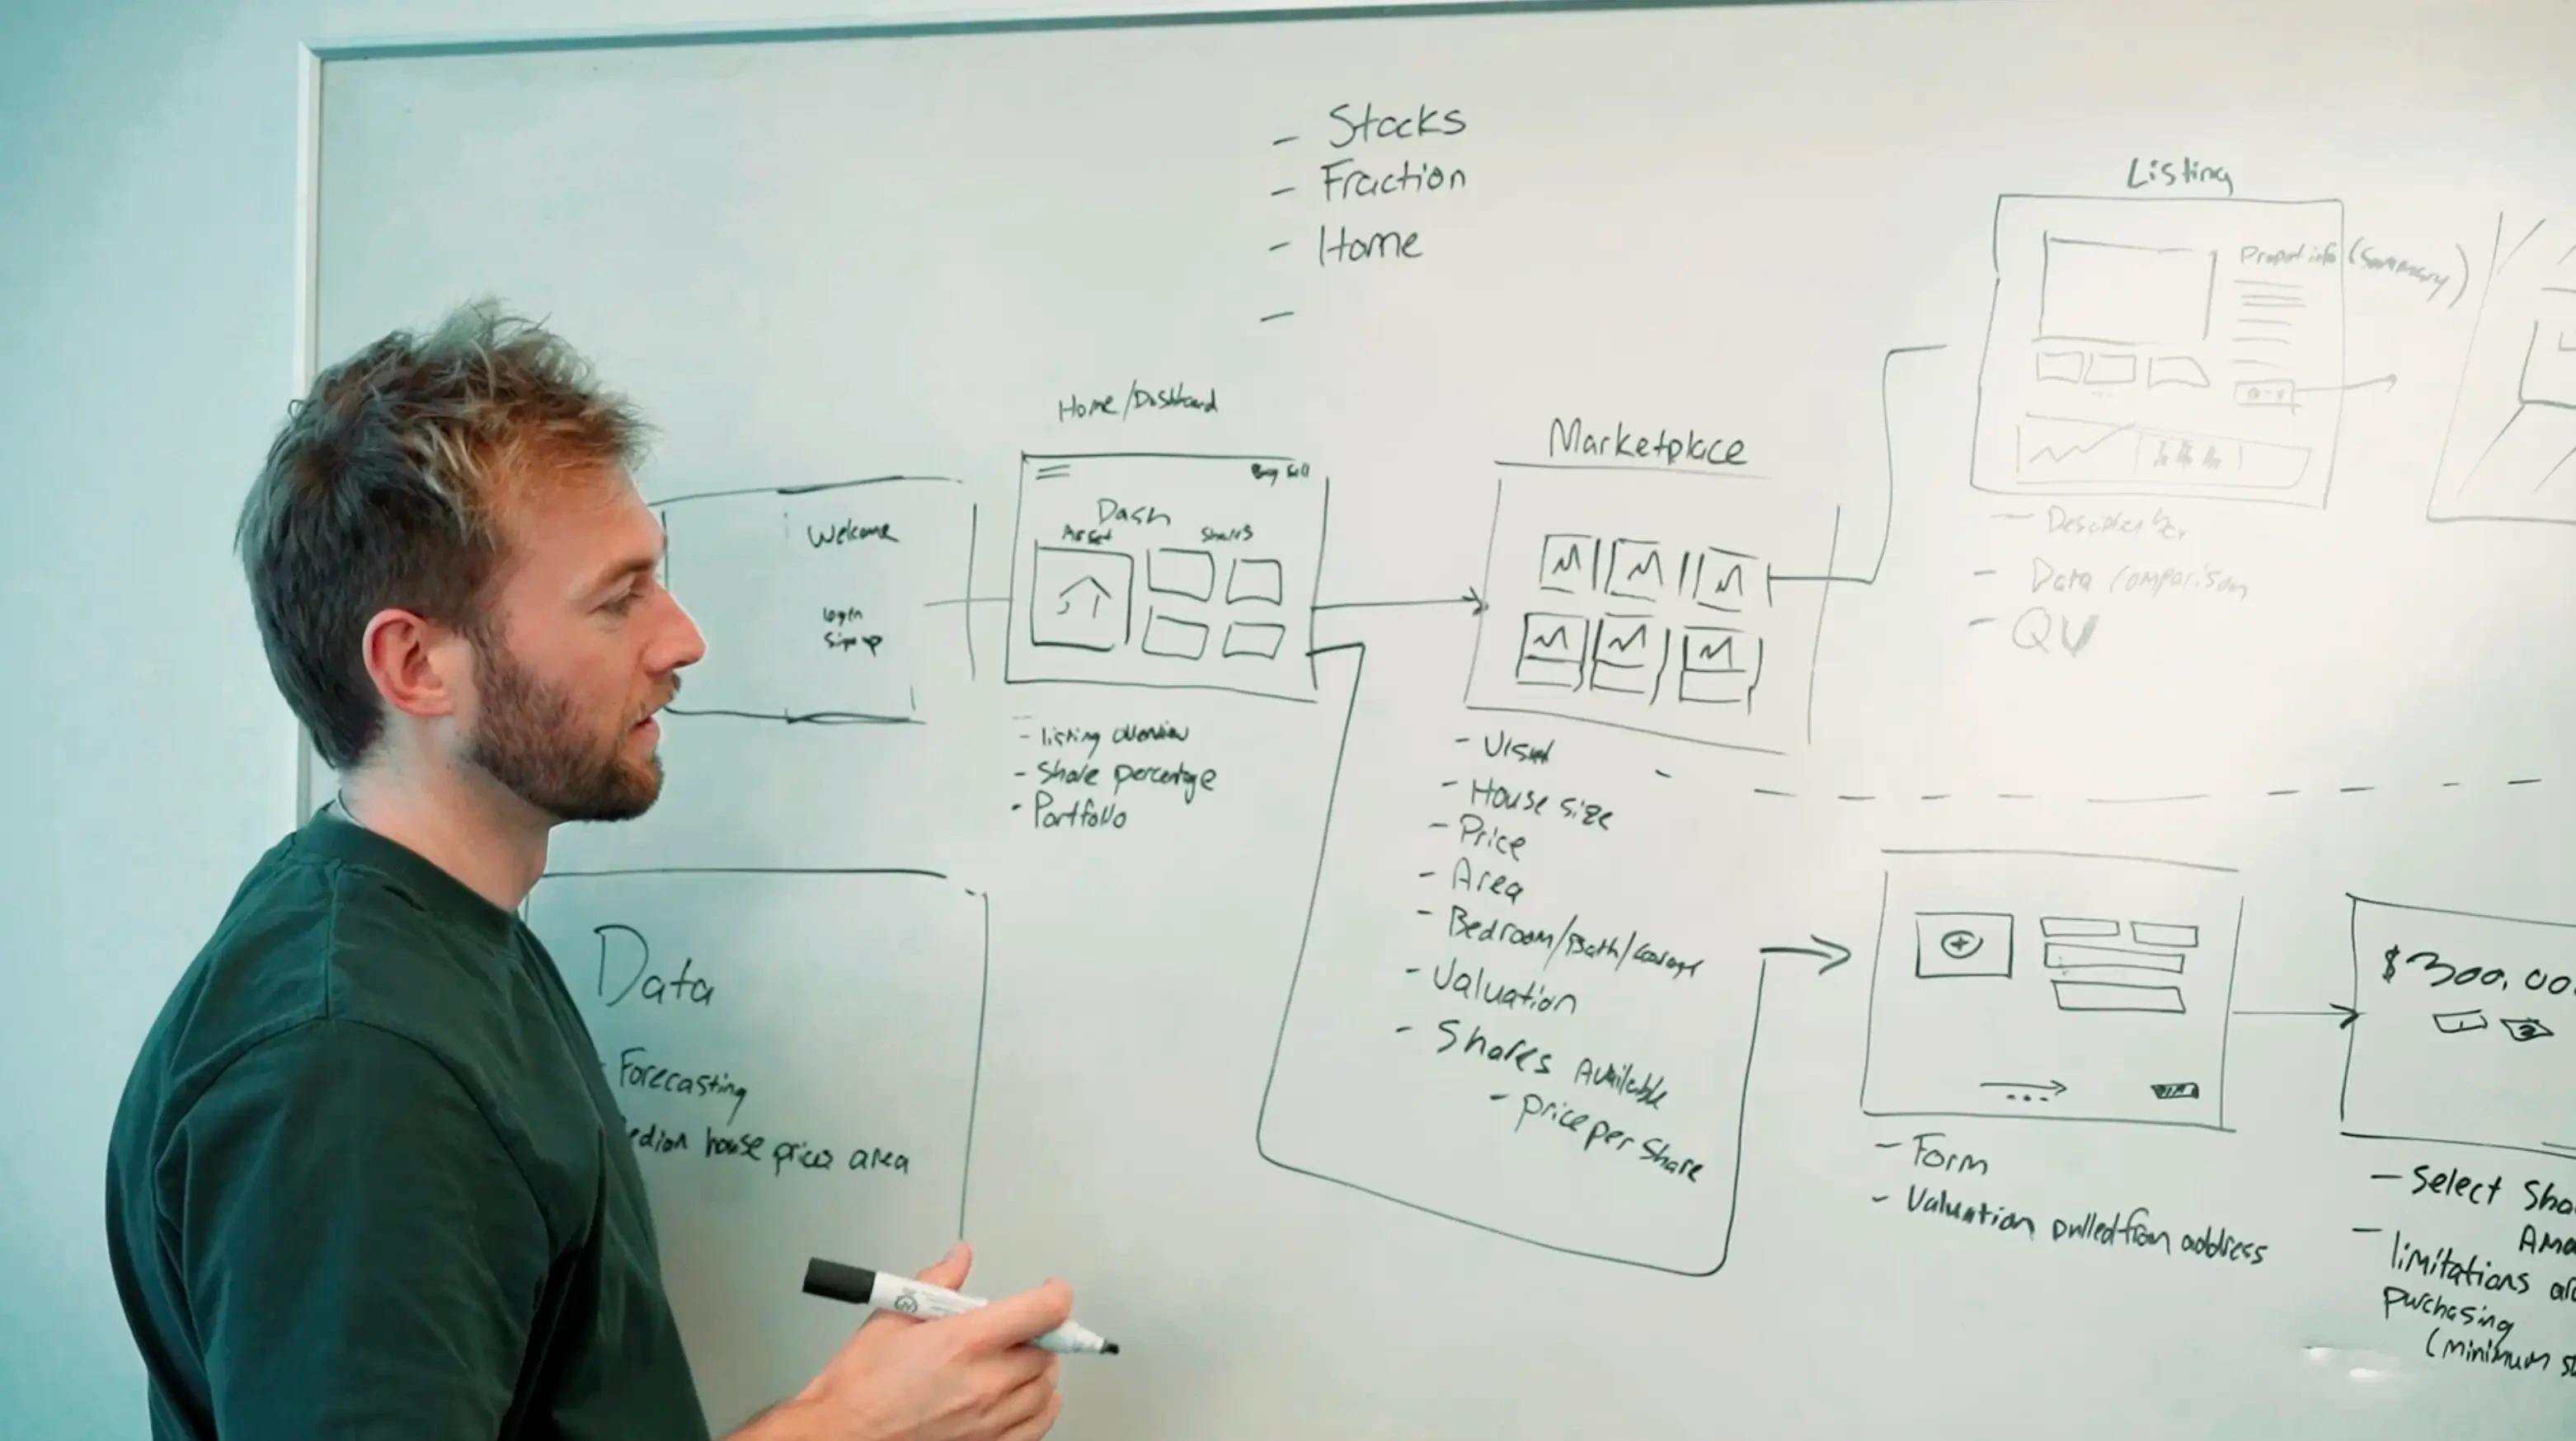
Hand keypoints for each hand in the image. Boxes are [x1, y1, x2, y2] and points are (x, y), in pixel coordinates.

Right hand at [741, 1242, 1070, 1440]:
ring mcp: (990, 1422)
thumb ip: (936, 1284)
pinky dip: (1038, 1408)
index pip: (1044, 1311)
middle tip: (1013, 1332)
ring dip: (1039, 1372)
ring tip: (1013, 1364)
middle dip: (1037, 1336)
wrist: (839, 1437)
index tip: (1051, 1292)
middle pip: (1048, 1351)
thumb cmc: (859, 1386)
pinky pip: (1038, 1426)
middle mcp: (986, 1383)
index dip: (1055, 1295)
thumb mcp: (892, 1319)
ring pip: (1047, 1390)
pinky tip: (1019, 1398)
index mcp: (965, 1342)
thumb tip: (959, 1258)